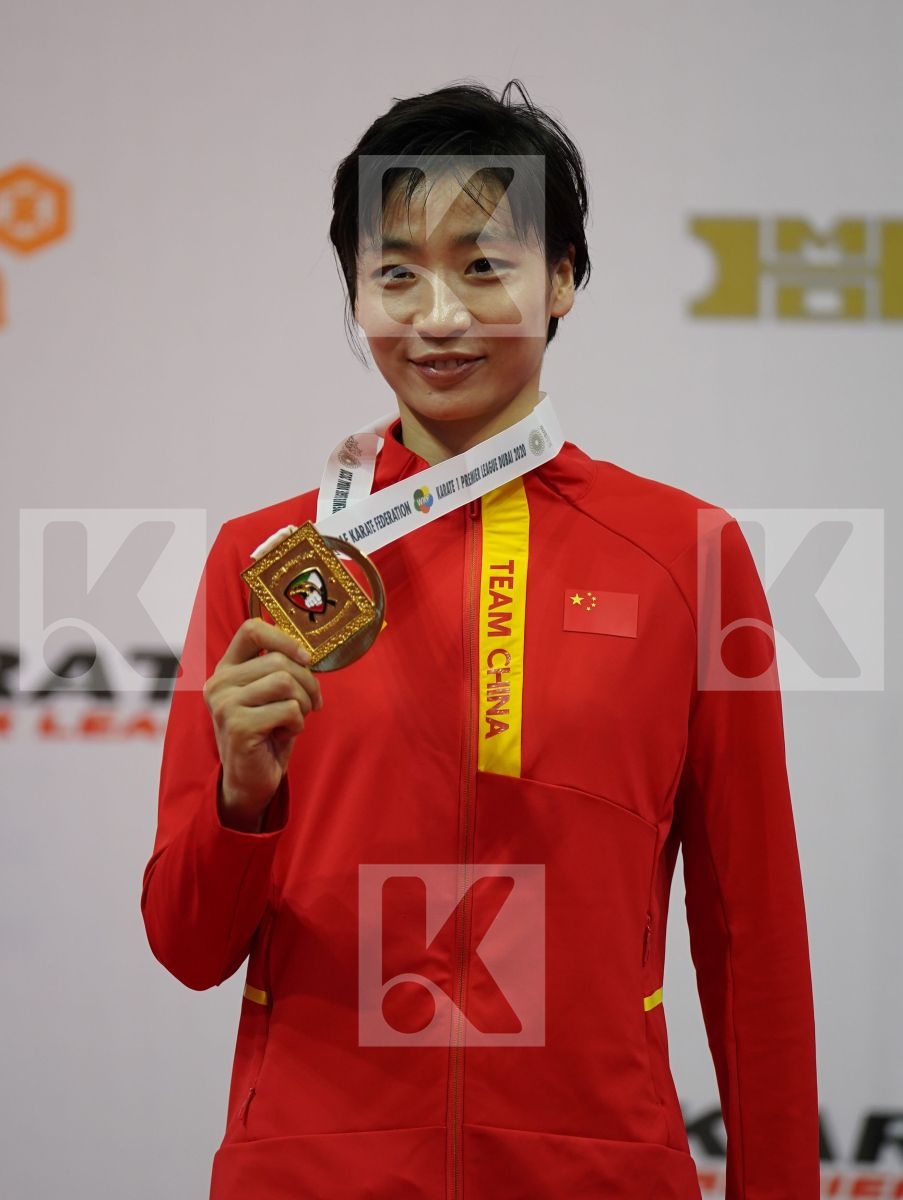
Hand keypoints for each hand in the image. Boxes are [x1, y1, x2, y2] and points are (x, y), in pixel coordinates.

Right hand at [203, 618, 321, 829]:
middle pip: (279, 661)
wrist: (251, 781)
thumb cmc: (267, 734)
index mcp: (227, 669)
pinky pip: (288, 709)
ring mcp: (225, 704)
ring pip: (285, 682)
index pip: (252, 629)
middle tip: (311, 704)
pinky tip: (285, 733)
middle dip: (308, 683)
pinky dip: (298, 723)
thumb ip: (281, 669)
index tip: (306, 657)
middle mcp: (219, 683)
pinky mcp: (237, 726)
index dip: (285, 638)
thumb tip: (308, 651)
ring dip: (303, 703)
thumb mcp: (272, 695)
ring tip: (295, 719)